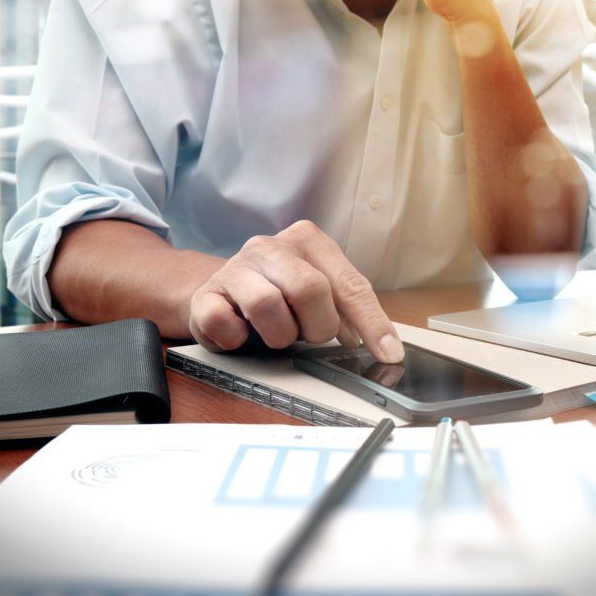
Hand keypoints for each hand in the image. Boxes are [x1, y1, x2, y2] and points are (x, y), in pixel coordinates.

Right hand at [188, 220, 403, 362]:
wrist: (216, 293)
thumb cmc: (277, 294)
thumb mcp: (317, 293)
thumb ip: (348, 311)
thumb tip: (385, 346)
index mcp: (307, 241)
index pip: (349, 284)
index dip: (372, 323)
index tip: (389, 354)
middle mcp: (270, 246)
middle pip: (310, 290)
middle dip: (317, 326)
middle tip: (308, 334)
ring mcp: (235, 268)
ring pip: (267, 305)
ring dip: (278, 335)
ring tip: (275, 333)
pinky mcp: (206, 295)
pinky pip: (225, 324)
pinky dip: (238, 339)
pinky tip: (242, 334)